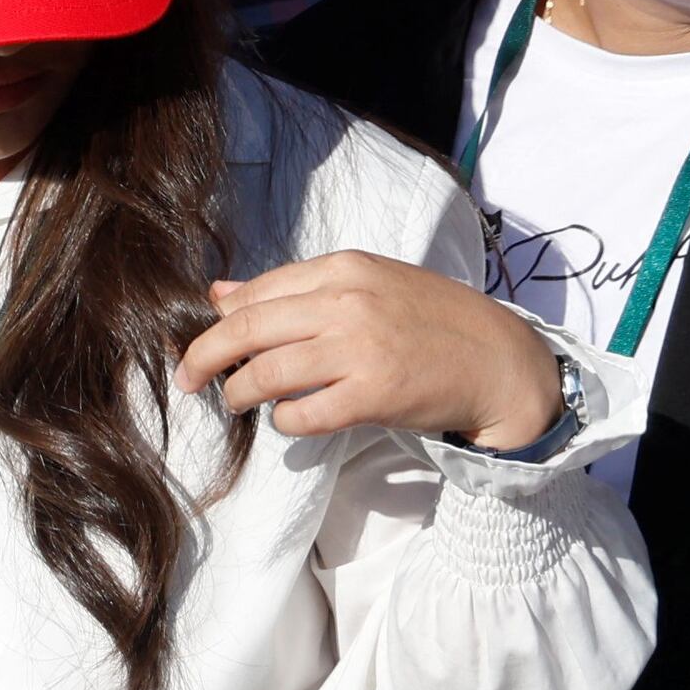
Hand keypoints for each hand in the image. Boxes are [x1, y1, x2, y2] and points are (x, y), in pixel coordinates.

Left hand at [180, 251, 564, 449]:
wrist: (503, 360)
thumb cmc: (432, 321)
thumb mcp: (368, 285)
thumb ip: (295, 289)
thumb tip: (219, 294)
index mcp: (343, 268)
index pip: (256, 293)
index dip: (219, 322)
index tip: (204, 344)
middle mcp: (346, 303)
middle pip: (246, 329)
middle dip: (203, 357)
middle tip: (187, 379)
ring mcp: (360, 349)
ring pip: (267, 373)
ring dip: (238, 392)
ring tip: (234, 401)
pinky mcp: (376, 395)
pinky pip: (305, 413)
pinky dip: (285, 421)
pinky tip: (287, 420)